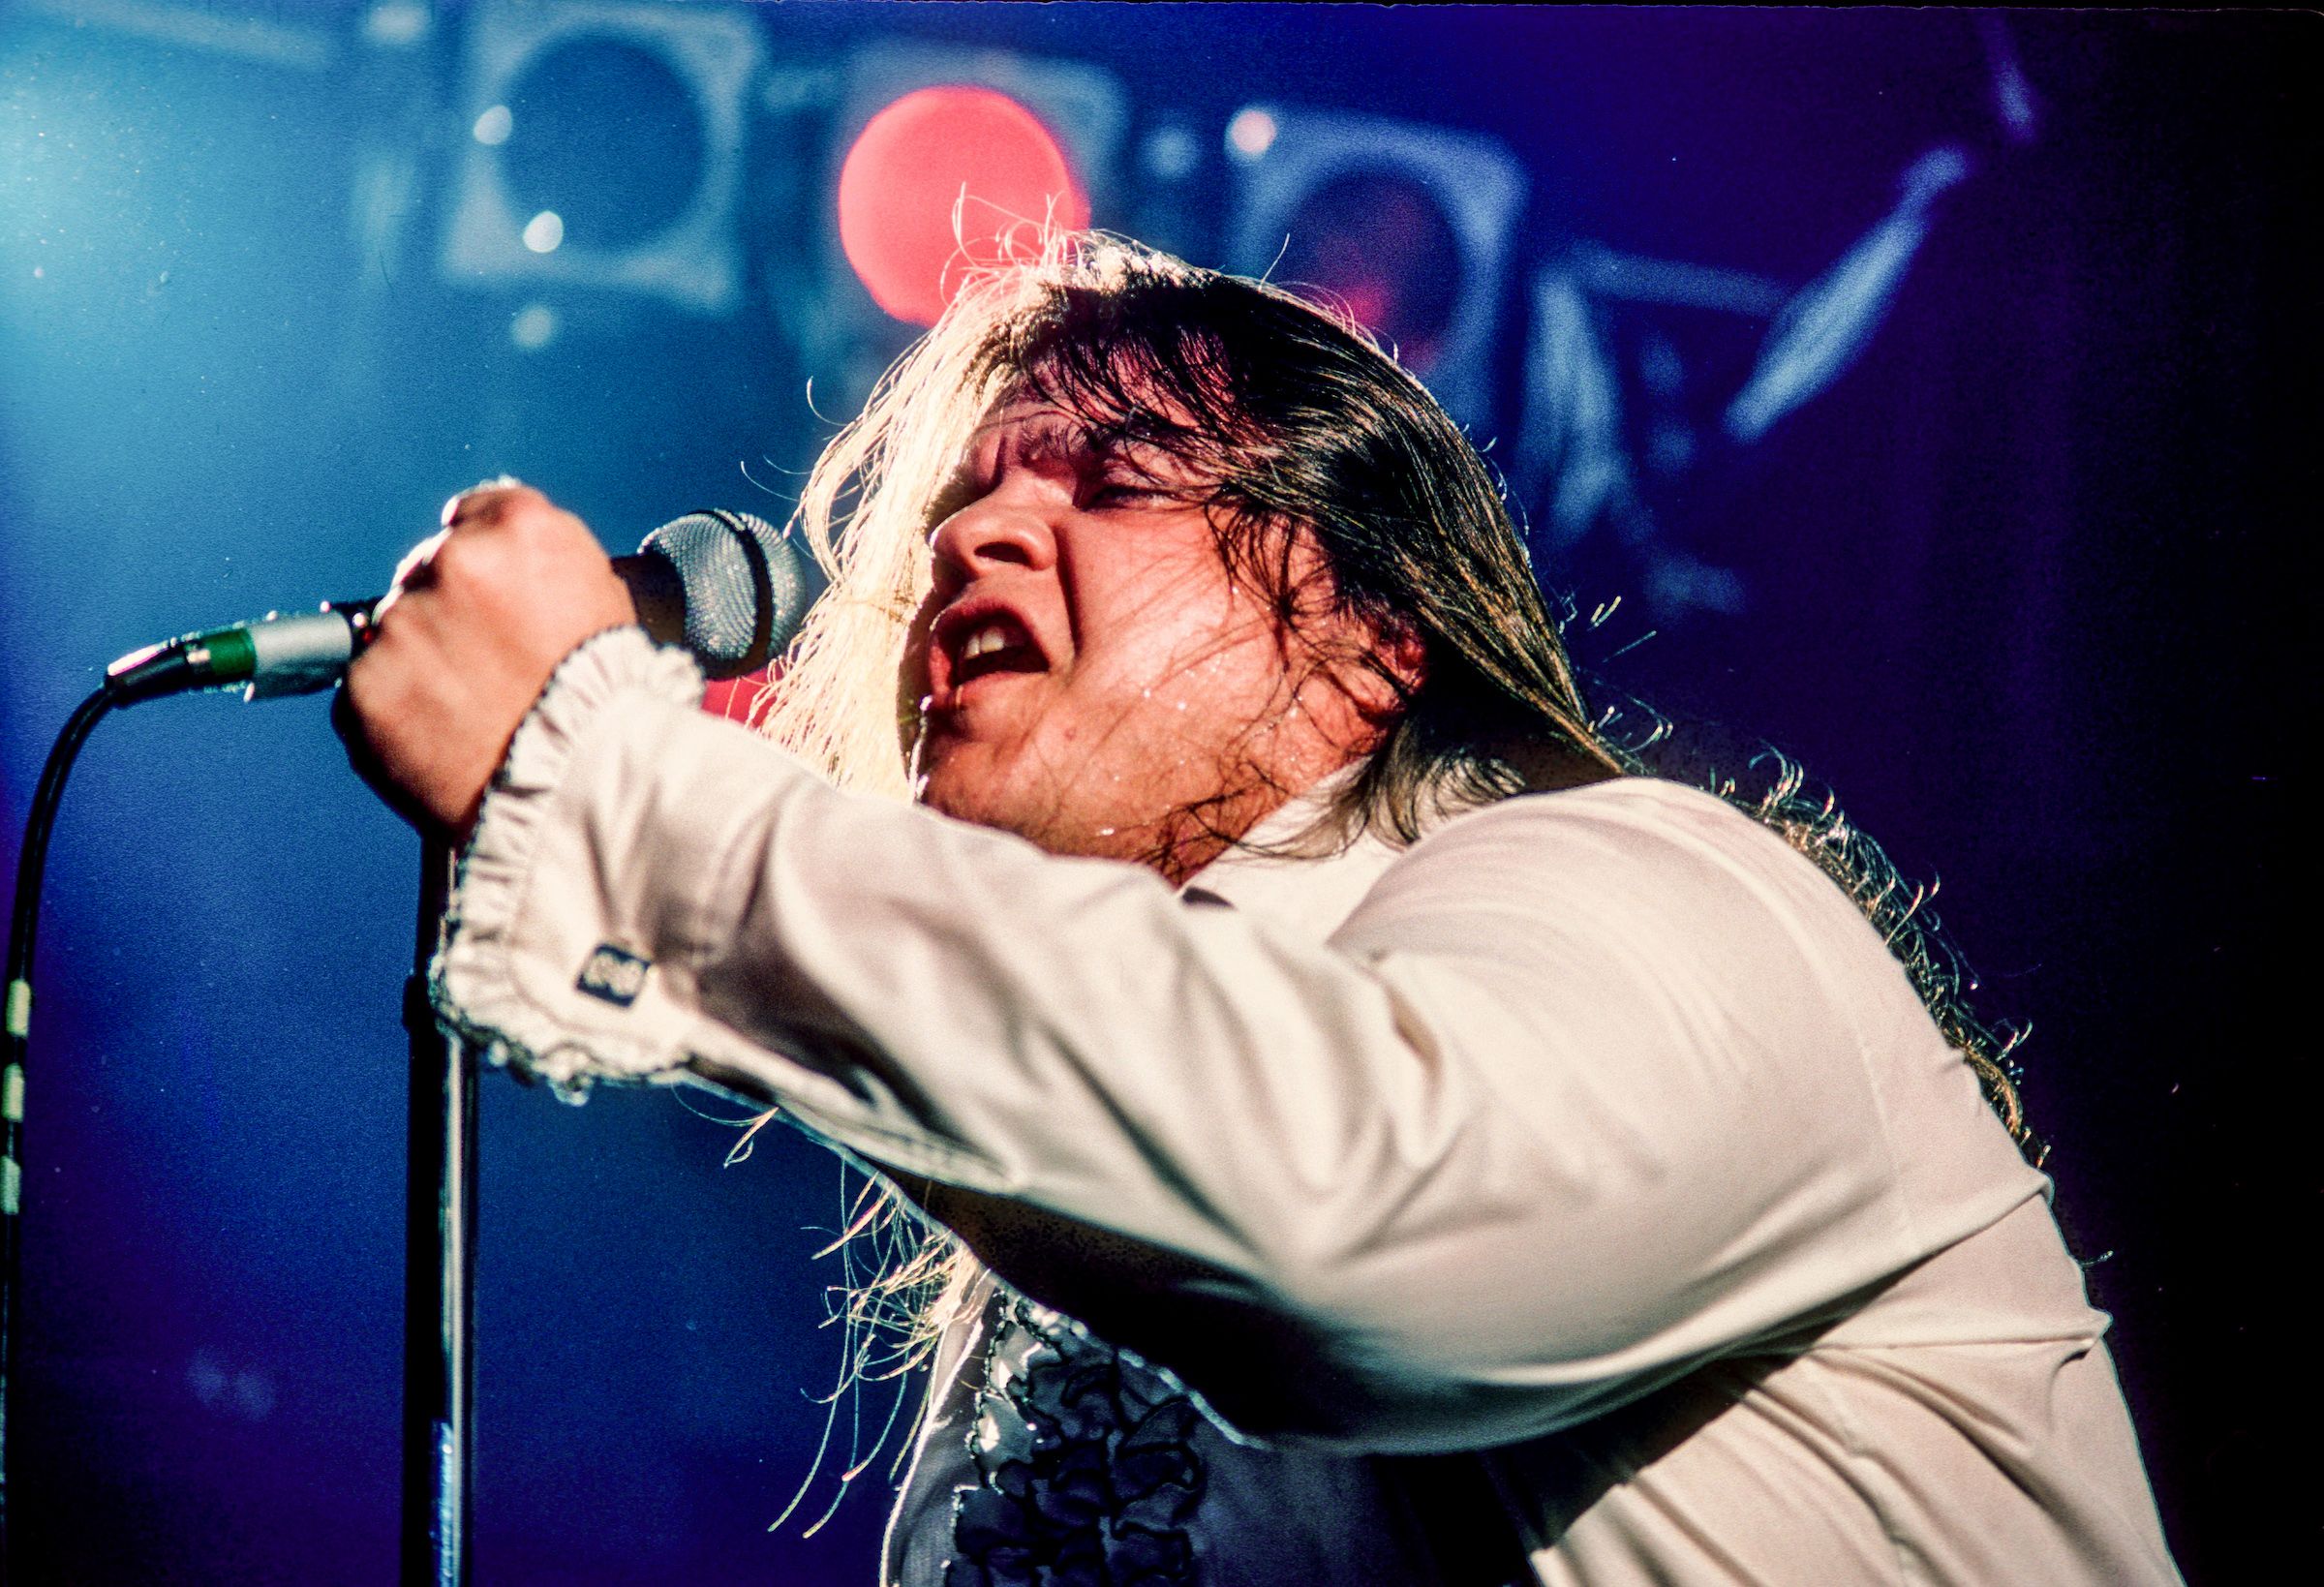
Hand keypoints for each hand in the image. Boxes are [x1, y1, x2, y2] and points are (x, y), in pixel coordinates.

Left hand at [338, 481, 635, 836]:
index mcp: (523, 529)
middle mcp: (456, 562)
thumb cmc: (612, 704)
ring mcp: (403, 624)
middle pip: (426, 572)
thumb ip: (542, 570)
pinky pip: (365, 692)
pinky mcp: (366, 685)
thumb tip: (506, 572)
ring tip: (472, 716)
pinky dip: (393, 716)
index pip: (473, 515)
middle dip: (446, 615)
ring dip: (420, 666)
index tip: (486, 597)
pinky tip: (444, 739)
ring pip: (393, 634)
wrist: (586, 785)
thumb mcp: (603, 603)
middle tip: (486, 671)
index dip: (482, 563)